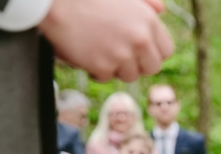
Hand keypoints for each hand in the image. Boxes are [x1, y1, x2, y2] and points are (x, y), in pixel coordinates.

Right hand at [38, 0, 173, 81]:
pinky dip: (96, 70)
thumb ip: (146, 3)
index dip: (153, 52)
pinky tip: (86, 54)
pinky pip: (106, 78)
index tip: (140, 51)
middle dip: (138, 64)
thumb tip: (161, 11)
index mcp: (149, 22)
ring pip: (130, 76)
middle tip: (120, 55)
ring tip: (101, 50)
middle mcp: (140, 40)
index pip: (166, 51)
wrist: (54, 1)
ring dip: (117, 68)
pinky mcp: (102, 66)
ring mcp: (122, 55)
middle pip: (152, 68)